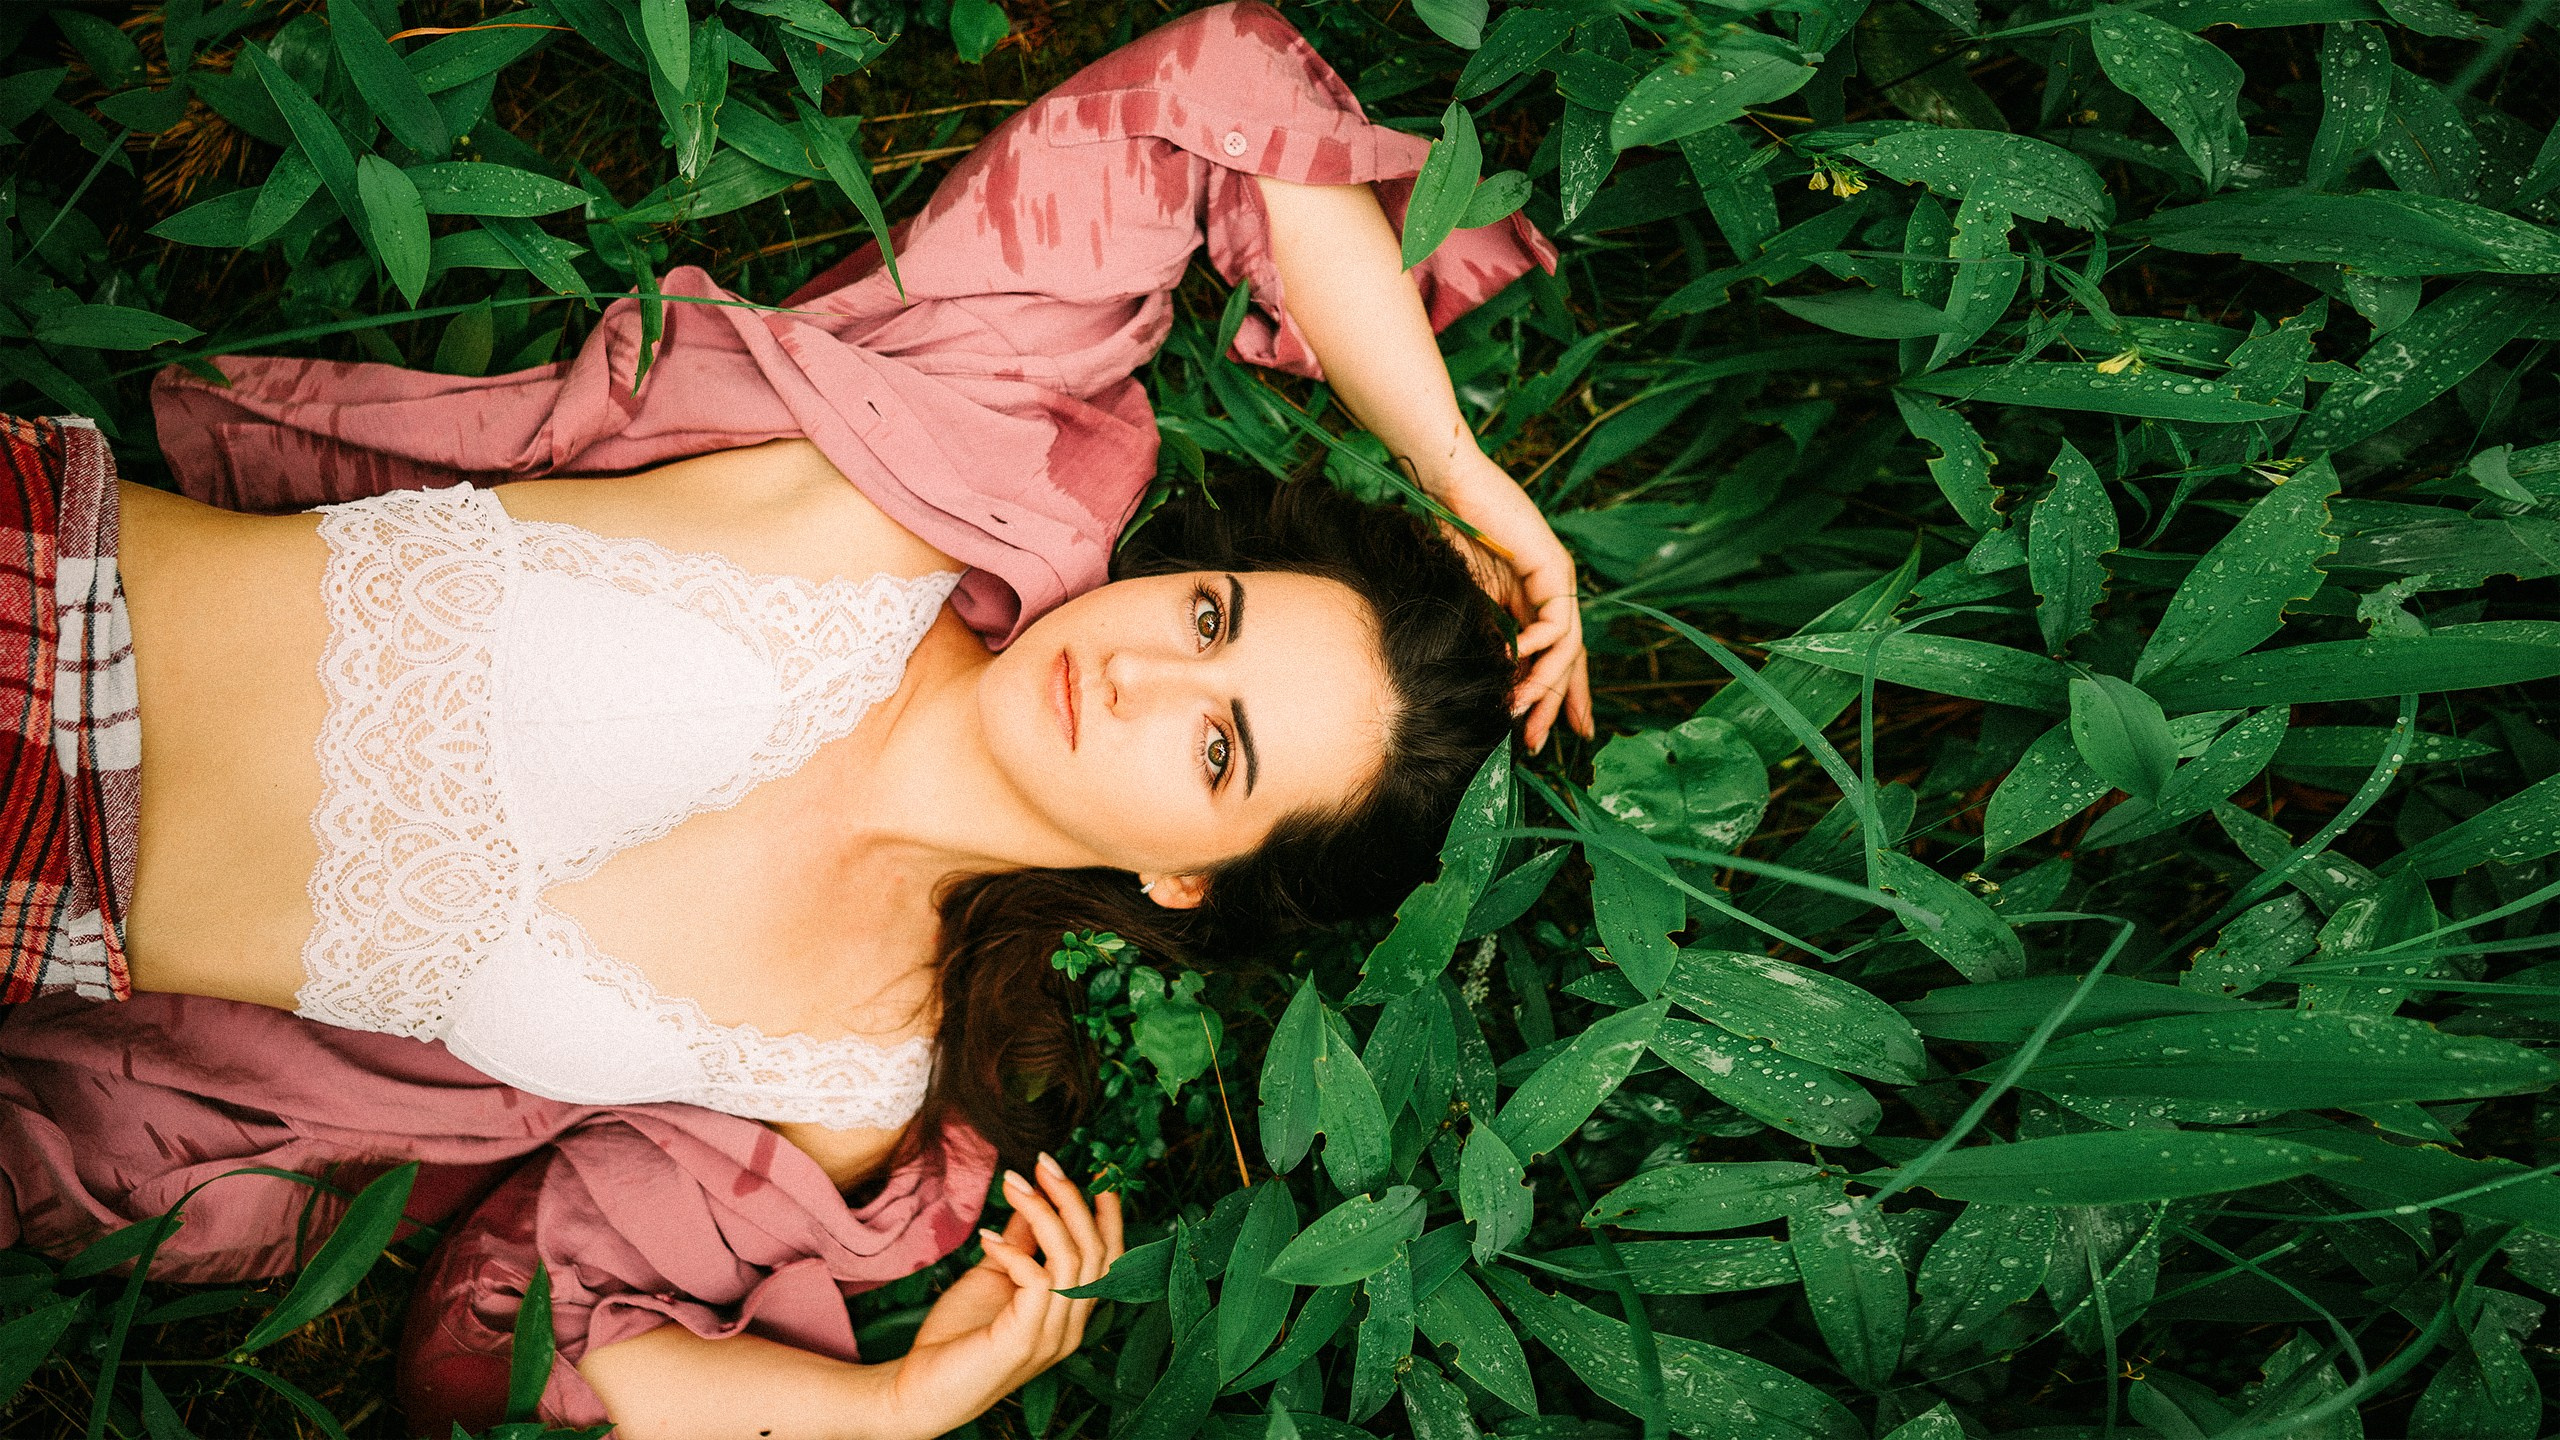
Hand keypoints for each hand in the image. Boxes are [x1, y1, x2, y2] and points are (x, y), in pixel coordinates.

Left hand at [885, 1154, 1124, 1438]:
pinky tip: (988, 1237)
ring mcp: (1052, 1335)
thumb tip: (1032, 1201)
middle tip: (1045, 1164)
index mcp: (1071, 1312)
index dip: (1108, 1213)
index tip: (1092, 1172)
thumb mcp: (994, 1277)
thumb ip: (1020, 1245)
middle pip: (1098, 1251)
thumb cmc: (957, 1337)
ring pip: (1072, 1259)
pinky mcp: (1024, 1340)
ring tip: (1014, 1183)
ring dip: (1044, 1212)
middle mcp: (1071, 1325)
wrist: (919, 1389)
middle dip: (1074, 1200)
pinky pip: (1038, 1281)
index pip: (1110, 1257)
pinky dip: (1015, 1251)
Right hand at [1434, 455, 1592, 750]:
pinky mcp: (1554, 566)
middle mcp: (1553, 590)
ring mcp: (1558, 578)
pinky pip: (1556, 622)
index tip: (1545, 736)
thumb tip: (1493, 676)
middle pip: (1568, 659)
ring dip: (1543, 683)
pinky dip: (1539, 647)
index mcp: (1532, 598)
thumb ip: (1485, 631)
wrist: (1444, 483)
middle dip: (1555, 704)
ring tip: (1517, 710)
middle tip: (1540, 743)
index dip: (1554, 696)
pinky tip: (1518, 662)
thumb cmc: (1446, 528)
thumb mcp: (1466, 594)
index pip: (1554, 655)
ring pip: (1567, 647)